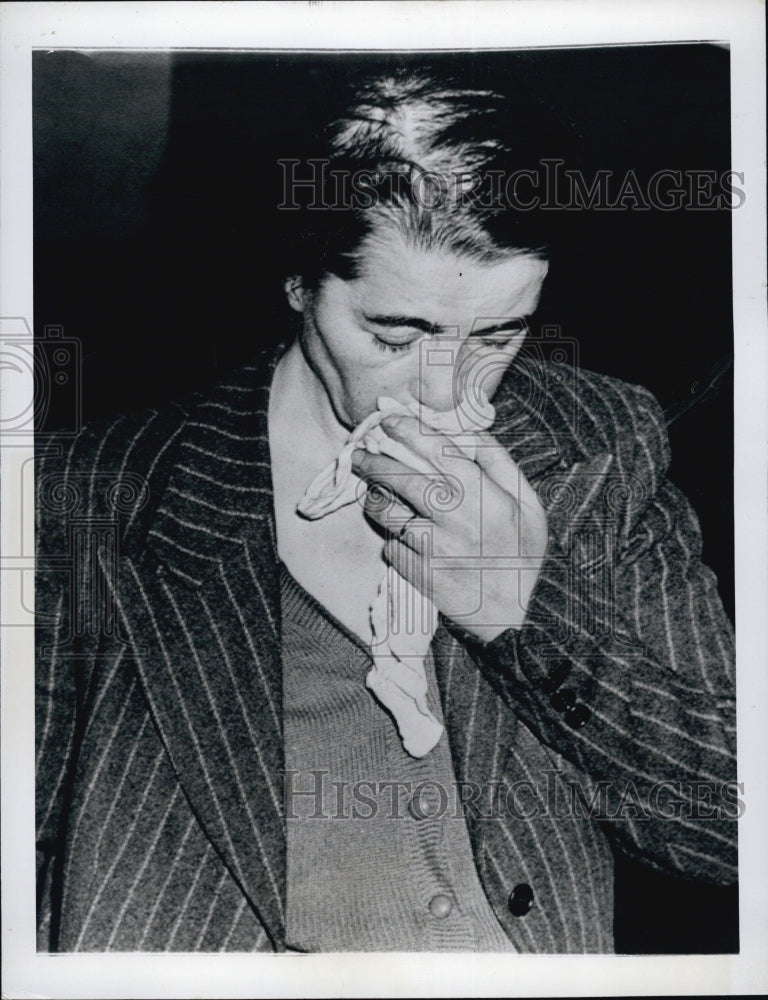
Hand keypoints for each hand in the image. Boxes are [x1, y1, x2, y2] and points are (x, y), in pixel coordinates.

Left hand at [351, 414, 547, 641]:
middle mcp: (456, 519)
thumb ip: (498, 463)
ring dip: (374, 498)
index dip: (409, 429)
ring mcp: (434, 549)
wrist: (517, 616)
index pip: (438, 450)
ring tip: (373, 493)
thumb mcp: (527, 502)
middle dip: (374, 461)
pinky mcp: (419, 575)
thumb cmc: (523, 553)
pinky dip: (392, 539)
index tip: (390, 418)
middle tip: (360, 454)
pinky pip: (390, 547)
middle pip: (401, 479)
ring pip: (387, 512)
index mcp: (485, 496)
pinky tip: (401, 537)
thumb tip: (466, 430)